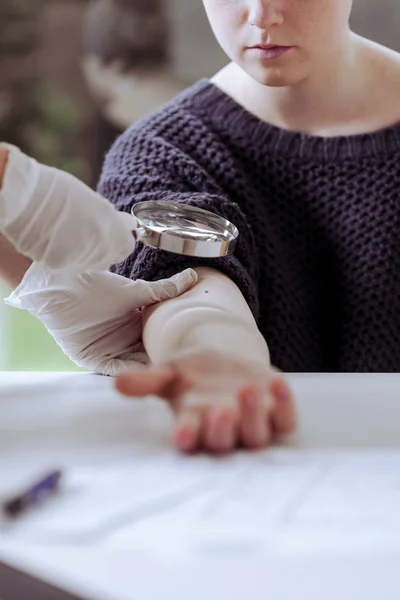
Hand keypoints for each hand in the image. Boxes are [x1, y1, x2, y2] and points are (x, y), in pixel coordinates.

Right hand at [0, 143, 136, 272]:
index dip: (118, 242)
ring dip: (82, 255)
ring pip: (88, 264)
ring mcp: (83, 260)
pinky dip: (63, 257)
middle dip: (100, 249)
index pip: (126, 248)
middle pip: (108, 259)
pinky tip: (53, 241)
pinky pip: (68, 266)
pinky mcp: (62, 267)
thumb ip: (111, 219)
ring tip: (66, 235)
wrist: (29, 197)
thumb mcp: (96, 202)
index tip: (111, 237)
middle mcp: (103, 249)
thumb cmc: (61, 192)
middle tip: (84, 234)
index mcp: (115, 231)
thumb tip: (126, 225)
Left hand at [5, 264, 197, 375]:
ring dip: (147, 371)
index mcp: (135, 325)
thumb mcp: (135, 291)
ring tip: (166, 375)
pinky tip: (142, 374)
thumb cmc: (94, 285)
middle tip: (183, 370)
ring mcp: (108, 350)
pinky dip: (127, 372)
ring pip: (133, 365)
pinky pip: (112, 369)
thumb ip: (164, 290)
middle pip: (148, 356)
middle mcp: (124, 340)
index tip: (191, 350)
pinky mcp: (91, 358)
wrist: (62, 285)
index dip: (172, 345)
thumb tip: (192, 275)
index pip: (158, 340)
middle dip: (163, 362)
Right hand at [116, 350, 295, 452]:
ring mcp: (252, 424)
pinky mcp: (277, 414)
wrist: (224, 366)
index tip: (182, 433)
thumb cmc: (191, 376)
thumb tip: (117, 384)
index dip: (187, 437)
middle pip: (224, 441)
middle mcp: (223, 430)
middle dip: (222, 429)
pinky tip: (278, 382)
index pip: (189, 439)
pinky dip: (285, 404)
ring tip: (247, 389)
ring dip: (253, 415)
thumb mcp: (168, 373)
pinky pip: (285, 419)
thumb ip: (146, 380)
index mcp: (193, 424)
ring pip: (256, 435)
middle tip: (219, 410)